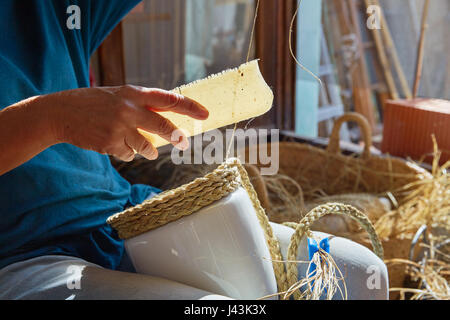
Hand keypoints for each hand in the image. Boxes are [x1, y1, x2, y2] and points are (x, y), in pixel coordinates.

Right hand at [46, 85, 208, 160]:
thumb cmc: (92, 102)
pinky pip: (129, 154)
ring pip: (146, 146)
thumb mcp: (118, 96)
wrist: (60, 113)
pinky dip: (126, 152)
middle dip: (176, 137)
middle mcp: (129, 109)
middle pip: (163, 126)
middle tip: (184, 142)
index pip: (168, 99)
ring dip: (147, 150)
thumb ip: (140, 105)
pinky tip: (114, 144)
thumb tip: (166, 120)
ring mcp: (120, 128)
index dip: (189, 106)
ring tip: (143, 147)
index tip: (205, 113)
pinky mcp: (111, 144)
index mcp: (133, 93)